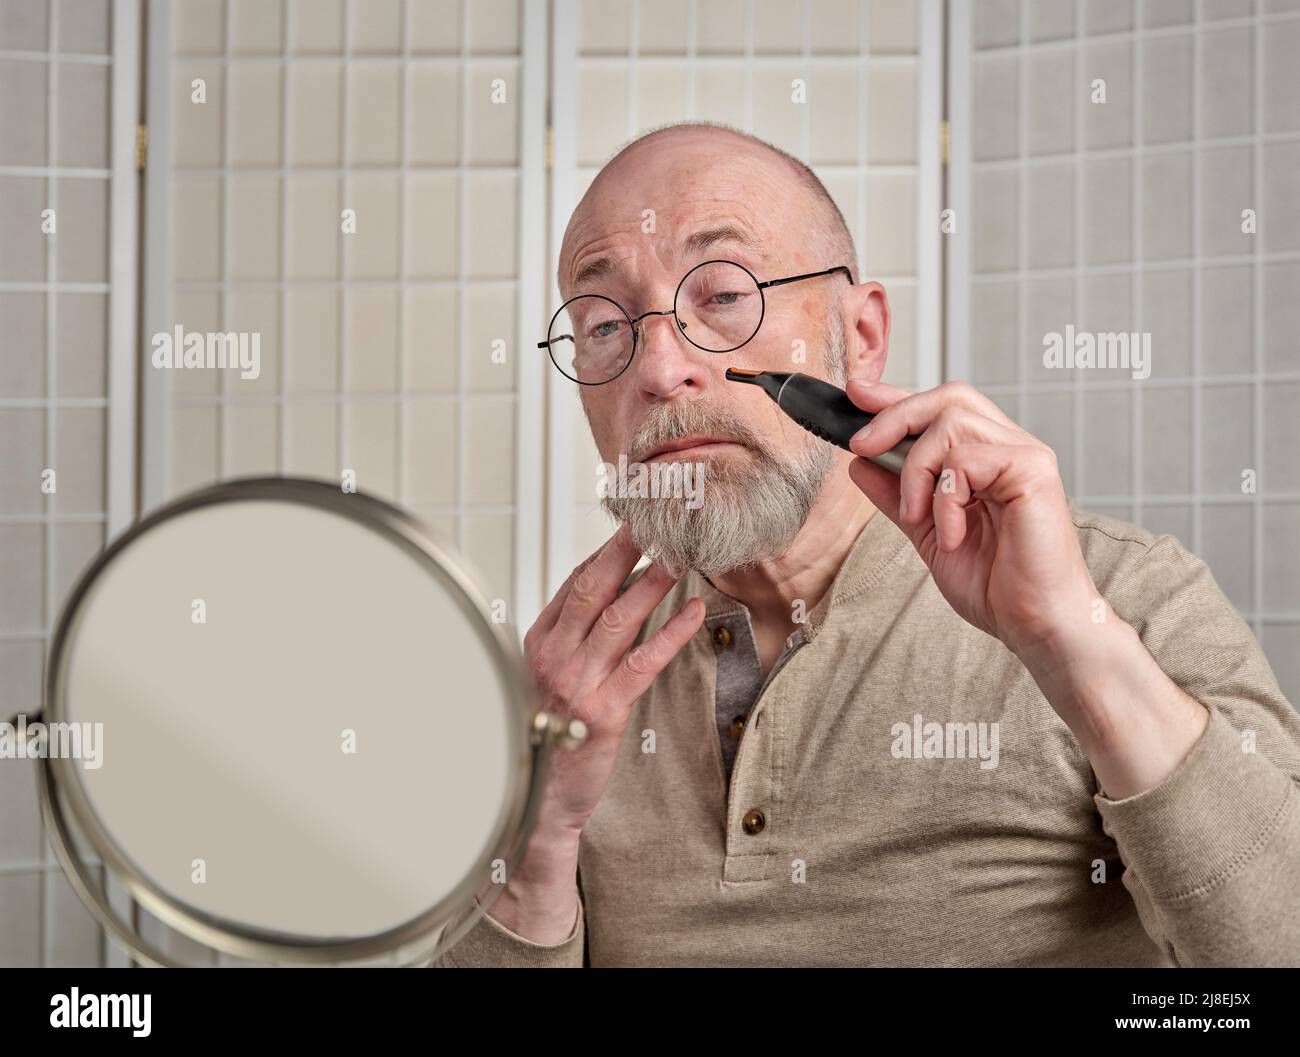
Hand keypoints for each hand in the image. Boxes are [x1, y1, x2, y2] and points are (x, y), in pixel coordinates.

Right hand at [524, 522, 704, 836]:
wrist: (541, 799)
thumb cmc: (549, 733)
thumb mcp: (548, 676)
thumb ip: (572, 636)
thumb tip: (608, 591)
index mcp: (538, 642)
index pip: (574, 583)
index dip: (606, 550)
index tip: (634, 524)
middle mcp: (553, 656)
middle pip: (592, 588)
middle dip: (625, 549)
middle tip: (656, 519)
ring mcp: (577, 682)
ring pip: (620, 618)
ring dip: (653, 583)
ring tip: (682, 555)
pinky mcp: (604, 710)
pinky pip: (644, 662)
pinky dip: (671, 633)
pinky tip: (694, 612)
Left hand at [844, 379, 1098, 657]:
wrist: (1034, 623)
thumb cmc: (996, 585)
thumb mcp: (927, 534)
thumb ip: (897, 495)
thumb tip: (858, 462)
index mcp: (987, 459)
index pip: (941, 408)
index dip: (896, 396)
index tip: (856, 393)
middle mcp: (1010, 448)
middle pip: (948, 397)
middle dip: (894, 414)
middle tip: (860, 445)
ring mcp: (1025, 455)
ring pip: (951, 422)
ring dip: (915, 470)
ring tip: (916, 516)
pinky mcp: (1033, 470)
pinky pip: (965, 459)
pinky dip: (944, 499)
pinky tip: (952, 535)